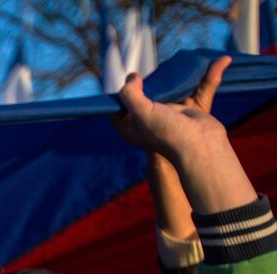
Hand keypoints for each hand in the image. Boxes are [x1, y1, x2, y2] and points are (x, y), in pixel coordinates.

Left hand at [114, 63, 254, 213]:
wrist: (199, 146)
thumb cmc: (167, 131)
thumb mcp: (141, 112)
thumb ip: (129, 94)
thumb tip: (132, 77)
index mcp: (131, 124)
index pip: (119, 106)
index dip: (122, 93)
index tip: (131, 80)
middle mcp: (148, 119)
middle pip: (145, 94)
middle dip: (149, 80)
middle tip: (154, 71)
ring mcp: (169, 113)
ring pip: (172, 88)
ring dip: (178, 74)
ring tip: (182, 60)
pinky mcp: (189, 109)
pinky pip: (198, 86)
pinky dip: (210, 73)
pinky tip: (221, 61)